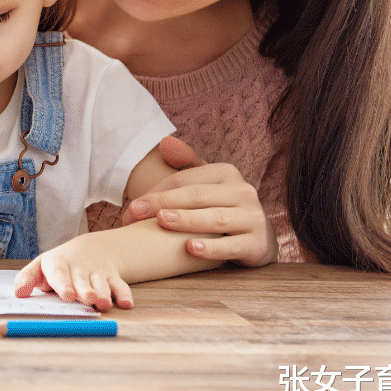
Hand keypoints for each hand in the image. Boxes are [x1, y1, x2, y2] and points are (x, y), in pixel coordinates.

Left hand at [13, 234, 131, 310]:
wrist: (89, 250)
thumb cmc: (59, 264)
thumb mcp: (40, 267)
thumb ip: (27, 278)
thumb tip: (18, 294)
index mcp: (59, 264)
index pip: (60, 274)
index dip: (64, 284)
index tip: (67, 295)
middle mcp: (79, 268)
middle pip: (83, 280)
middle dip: (85, 290)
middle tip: (87, 299)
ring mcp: (97, 273)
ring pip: (102, 283)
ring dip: (104, 293)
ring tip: (104, 303)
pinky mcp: (112, 278)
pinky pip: (121, 286)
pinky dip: (125, 295)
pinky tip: (127, 304)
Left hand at [120, 136, 277, 266]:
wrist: (258, 238)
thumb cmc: (222, 207)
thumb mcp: (208, 183)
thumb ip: (186, 163)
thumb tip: (164, 142)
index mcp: (226, 173)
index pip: (184, 180)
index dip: (156, 193)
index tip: (131, 208)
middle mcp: (243, 192)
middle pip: (196, 196)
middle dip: (162, 204)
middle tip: (134, 215)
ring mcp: (253, 218)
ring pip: (215, 219)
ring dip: (187, 220)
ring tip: (162, 222)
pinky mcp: (257, 244)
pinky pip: (232, 246)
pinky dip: (212, 248)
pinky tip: (190, 248)